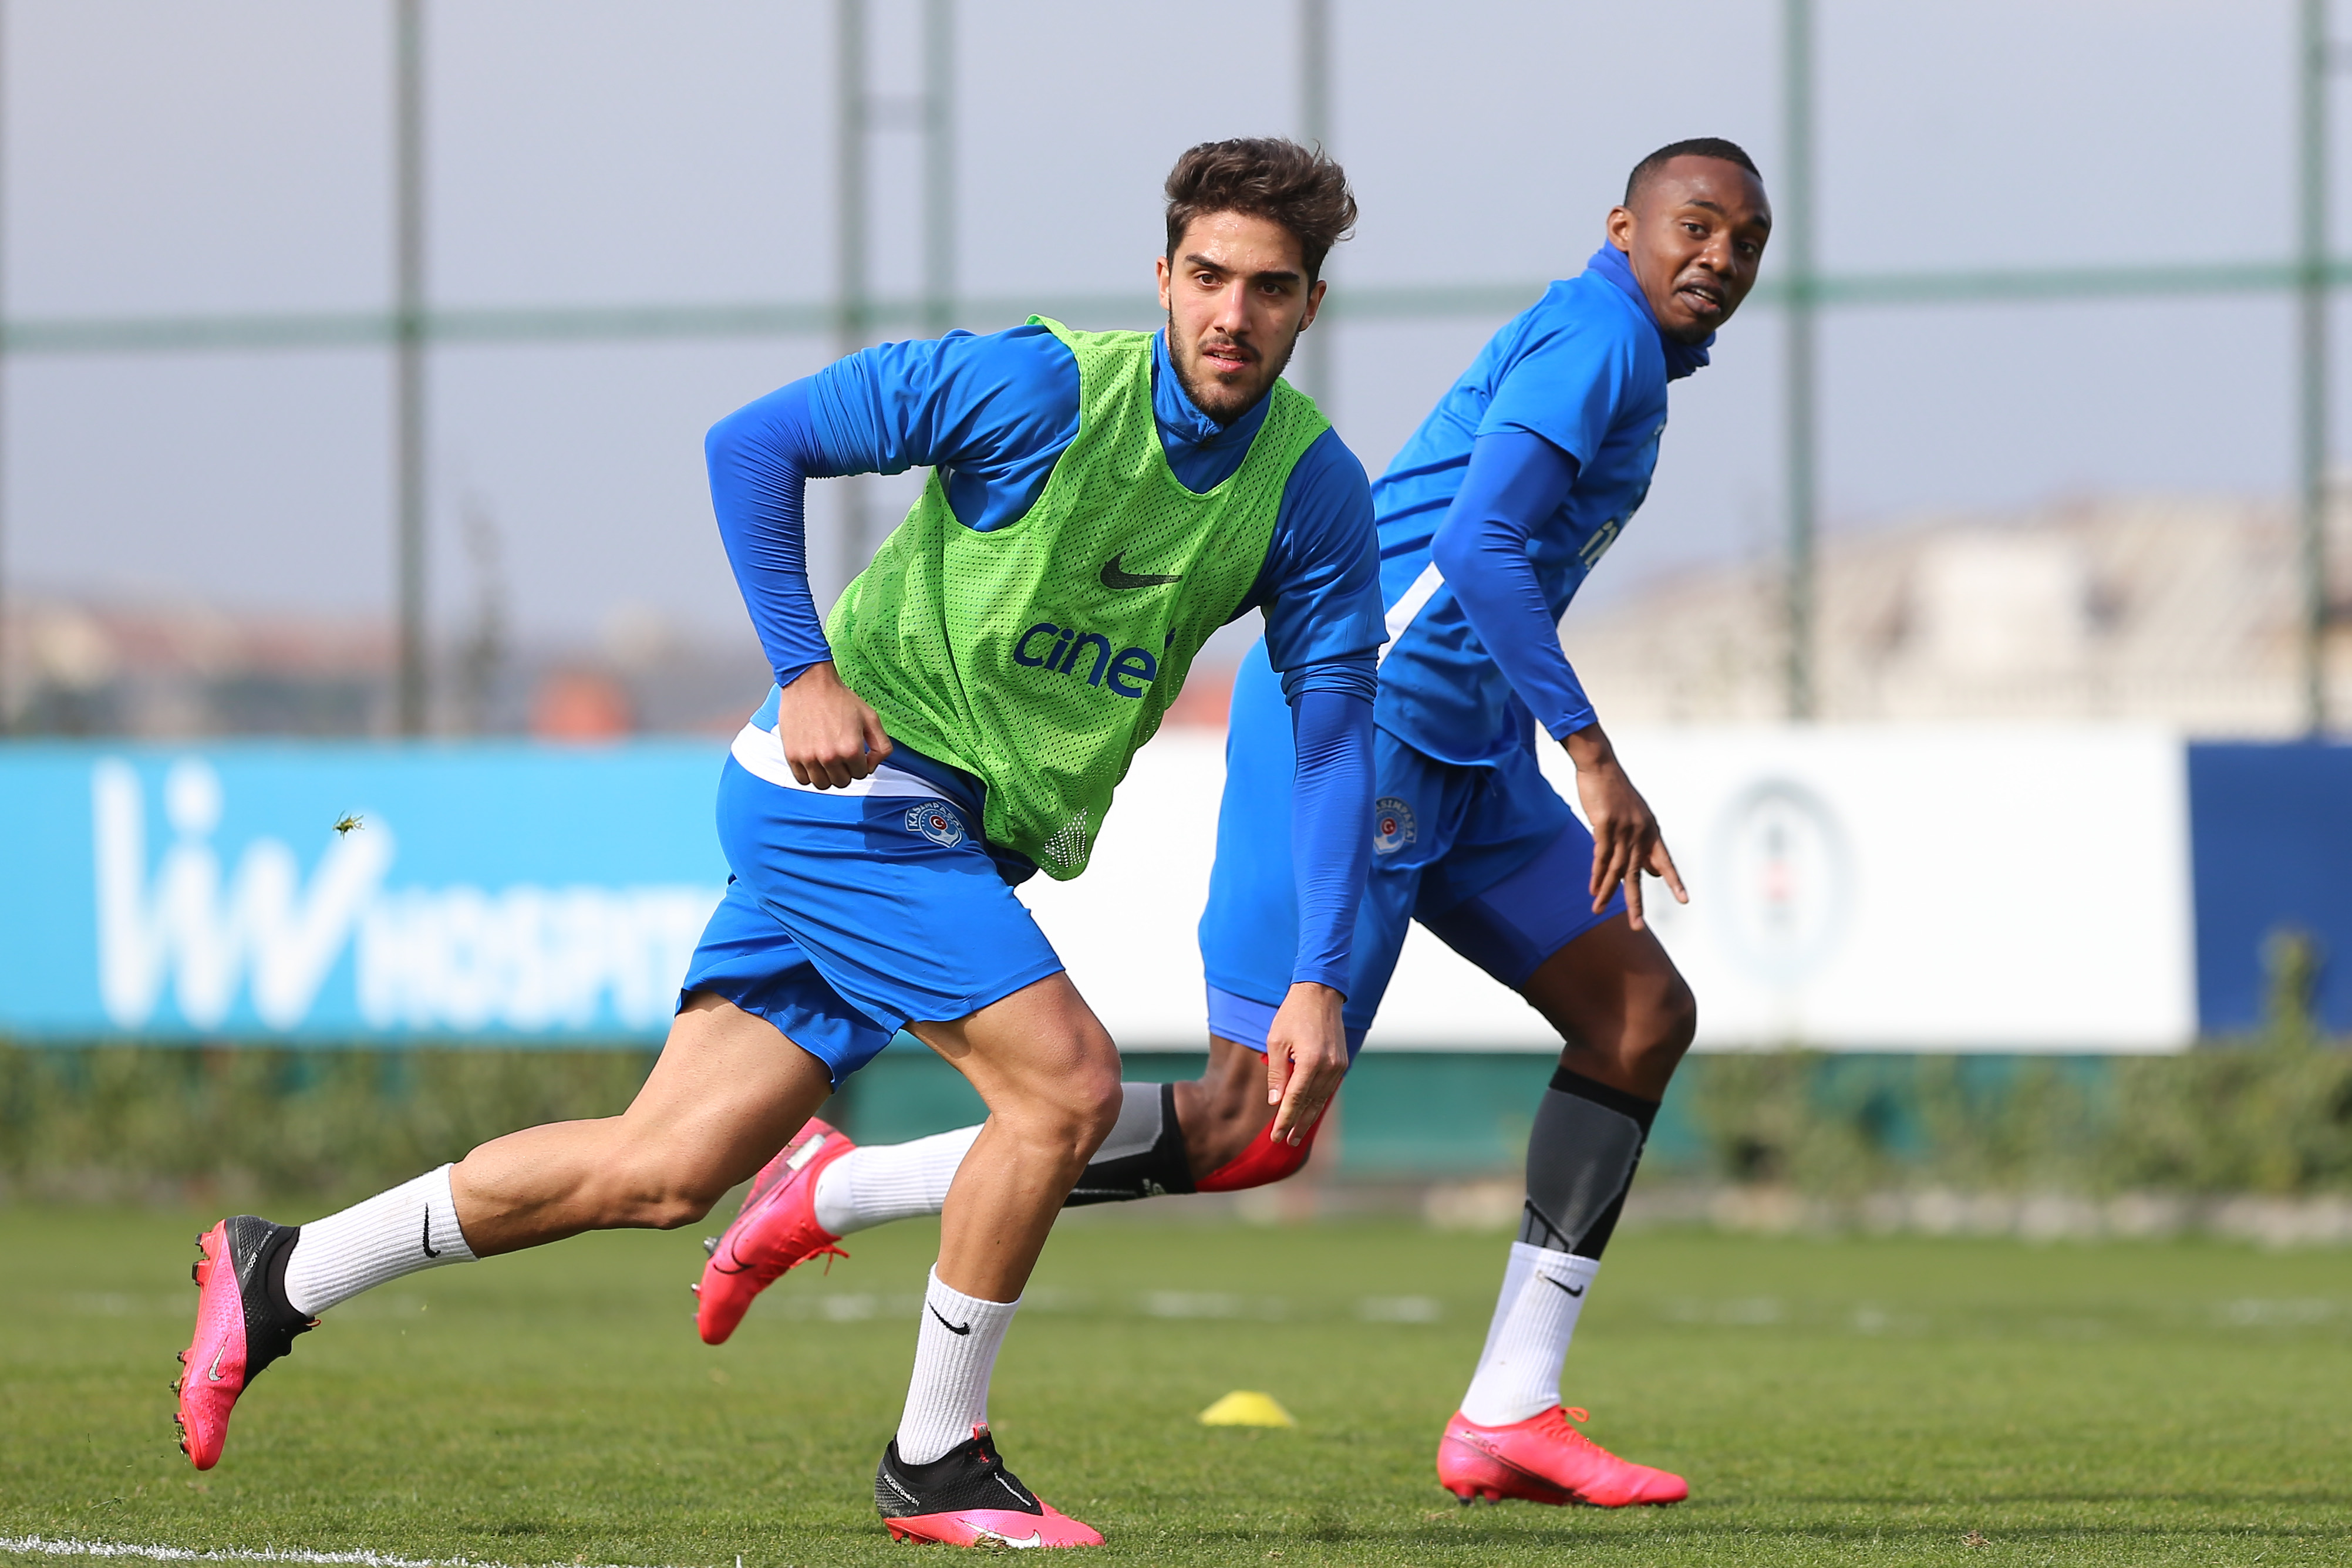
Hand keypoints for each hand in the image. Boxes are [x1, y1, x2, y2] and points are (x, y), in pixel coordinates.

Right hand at [774, 661, 892, 787]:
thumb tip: (872, 766)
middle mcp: (829, 757)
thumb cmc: (839, 699)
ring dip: (828, 775)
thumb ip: (882, 746)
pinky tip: (814, 759)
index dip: (861, 763)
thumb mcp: (871, 718)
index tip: (855, 750)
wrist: (810, 683)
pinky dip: (809, 774)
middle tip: (841, 754)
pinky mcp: (792, 755)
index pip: (861, 774)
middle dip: (845, 770)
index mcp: (851, 749)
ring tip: (828, 758)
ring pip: (823, 784)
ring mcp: (808, 758)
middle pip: (842, 782)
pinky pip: (802, 780)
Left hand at [1263, 981, 1347, 1145]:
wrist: (1320, 992)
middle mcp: (1328, 1066)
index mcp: (1310, 1061)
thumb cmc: (1293, 1014)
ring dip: (1309, 1117)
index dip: (1285, 1120)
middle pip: (1311, 1104)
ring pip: (1322, 1098)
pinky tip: (1310, 1111)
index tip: (1276, 1136)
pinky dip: (1319, 1101)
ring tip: (1297, 1133)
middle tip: (1287, 1142)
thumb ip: (1277, 1073)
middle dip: (1298, 1124)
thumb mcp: (1276, 1041)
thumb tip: (1276, 1101)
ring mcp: (1338, 1065)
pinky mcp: (1342, 1062)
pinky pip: (1329, 1088)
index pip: (1295, 1100)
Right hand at [1564, 722, 1686, 929]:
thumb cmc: (1614, 792)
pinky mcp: (1605, 826)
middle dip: (1636, 902)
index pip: (1665, 861)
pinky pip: (1600, 857)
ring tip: (1597, 911)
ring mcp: (1623, 829)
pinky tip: (1593, 890)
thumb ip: (1641, 844)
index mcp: (1651, 830)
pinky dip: (1596, 875)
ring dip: (1607, 892)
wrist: (1600, 766)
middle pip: (1638, 874)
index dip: (1674, 881)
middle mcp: (1641, 832)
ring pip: (1616, 869)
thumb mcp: (1634, 818)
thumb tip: (1649, 871)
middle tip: (1637, 926)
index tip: (1685, 901)